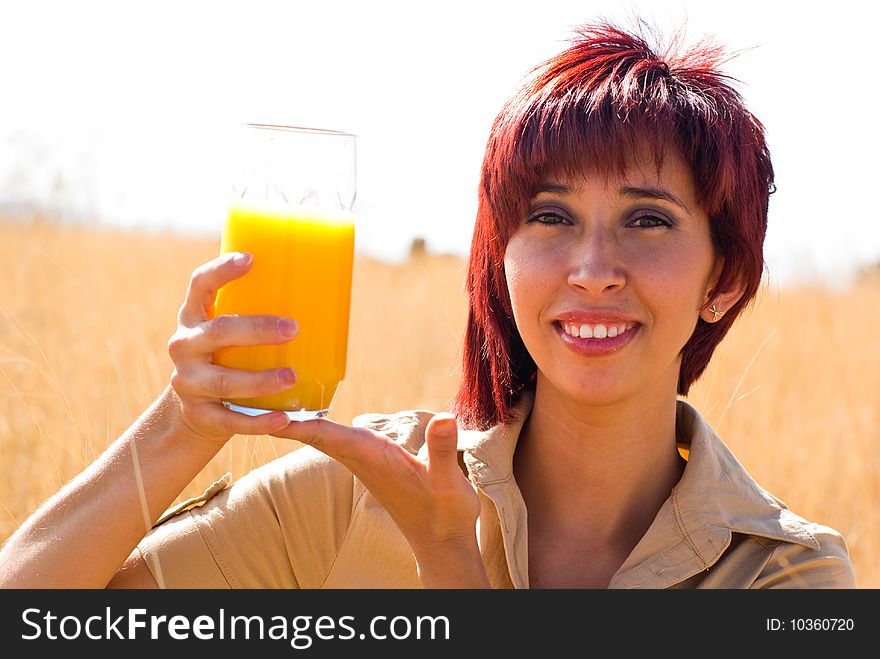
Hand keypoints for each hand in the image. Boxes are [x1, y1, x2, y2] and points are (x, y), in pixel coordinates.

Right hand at [166, 252, 296, 444]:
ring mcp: (188, 382)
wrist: (197, 408)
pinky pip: (230, 420)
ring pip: (223, 381)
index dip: (222, 270)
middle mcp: (185, 346)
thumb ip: (257, 313)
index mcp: (194, 316)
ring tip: (291, 377)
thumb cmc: (228, 357)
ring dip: (259, 380)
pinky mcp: (199, 415)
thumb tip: (326, 291)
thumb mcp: (231, 332)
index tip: (251, 258)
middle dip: (255, 329)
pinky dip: (258, 421)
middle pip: (218, 332)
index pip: (201, 285)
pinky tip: (284, 418)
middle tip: (292, 329)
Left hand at [273, 413, 489, 586]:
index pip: (327, 435)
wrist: (441, 540)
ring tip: (270, 396)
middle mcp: (362, 459)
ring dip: (297, 419)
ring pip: (321, 437)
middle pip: (314, 433)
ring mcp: (363, 463)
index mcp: (373, 458)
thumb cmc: (445, 512)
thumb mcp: (448, 481)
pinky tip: (308, 417)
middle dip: (285, 415)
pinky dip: (315, 426)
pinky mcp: (370, 465)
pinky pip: (333, 442)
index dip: (298, 420)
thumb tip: (444, 418)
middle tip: (252, 391)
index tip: (267, 405)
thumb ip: (442, 449)